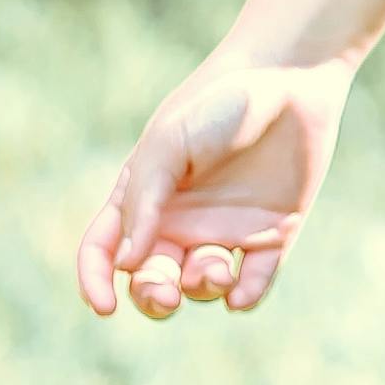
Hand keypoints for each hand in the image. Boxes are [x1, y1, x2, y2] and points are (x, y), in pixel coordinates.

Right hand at [76, 57, 354, 321]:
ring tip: (217, 268)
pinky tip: (240, 295)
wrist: (289, 78)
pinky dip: (245, 298)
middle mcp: (180, 220)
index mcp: (144, 195)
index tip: (103, 307)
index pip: (105, 249)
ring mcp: (226, 229)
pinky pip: (254, 282)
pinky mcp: (272, 234)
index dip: (95, 281)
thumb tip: (125, 266)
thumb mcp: (168, 144)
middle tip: (167, 293)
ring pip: (201, 285)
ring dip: (202, 287)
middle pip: (152, 279)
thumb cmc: (217, 103)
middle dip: (153, 296)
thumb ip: (144, 202)